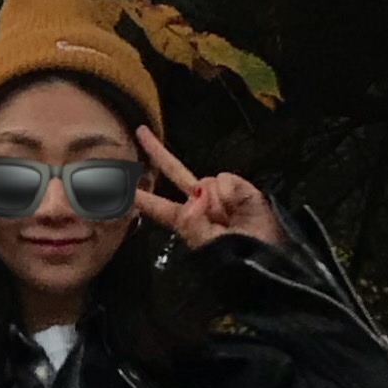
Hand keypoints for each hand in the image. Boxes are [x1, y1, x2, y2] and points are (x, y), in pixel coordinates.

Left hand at [134, 127, 283, 251]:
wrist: (269, 256)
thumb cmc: (237, 257)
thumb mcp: (207, 246)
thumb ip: (192, 222)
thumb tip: (198, 193)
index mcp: (186, 220)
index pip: (156, 206)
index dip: (138, 196)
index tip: (119, 184)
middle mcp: (199, 201)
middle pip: (173, 172)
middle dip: (157, 151)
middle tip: (140, 130)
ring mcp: (218, 192)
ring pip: (204, 181)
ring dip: (217, 203)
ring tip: (232, 221)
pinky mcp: (238, 186)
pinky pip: (224, 181)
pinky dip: (232, 196)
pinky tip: (240, 208)